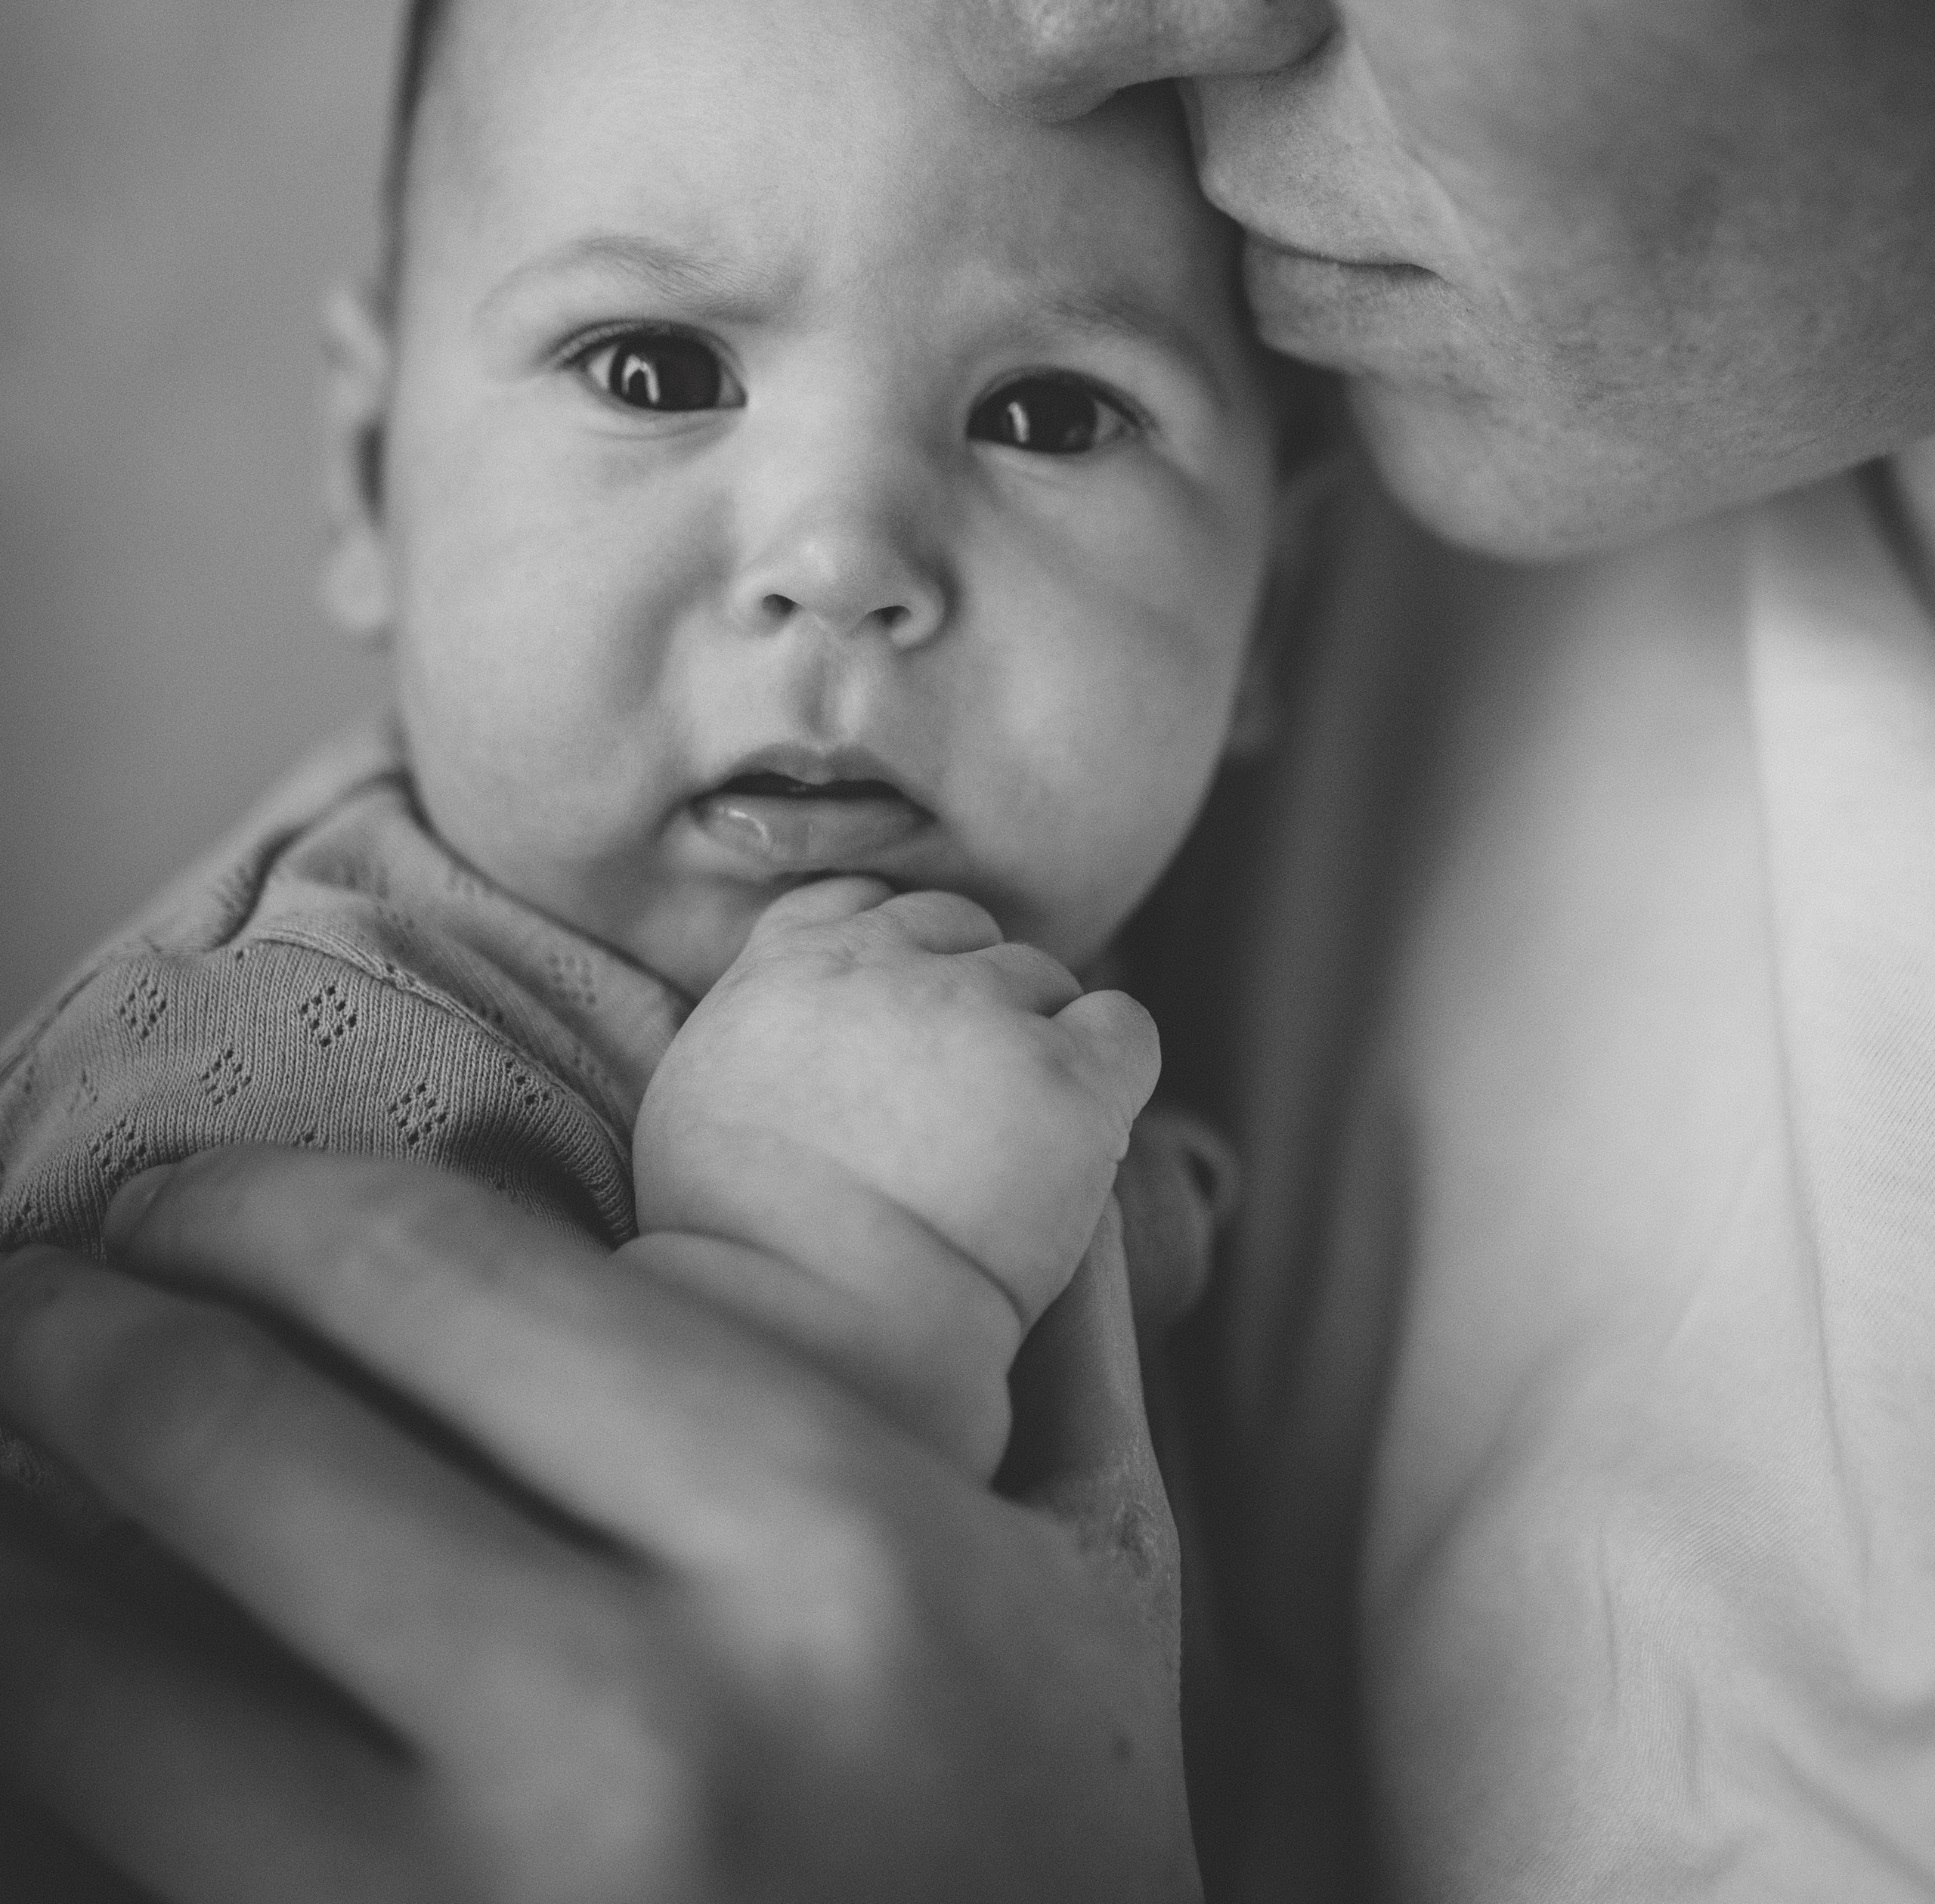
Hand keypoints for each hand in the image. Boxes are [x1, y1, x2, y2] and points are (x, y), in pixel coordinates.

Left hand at [0, 1147, 1200, 1903]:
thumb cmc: (1068, 1855)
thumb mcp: (1105, 1574)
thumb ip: (1050, 1332)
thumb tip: (1034, 1093)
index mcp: (816, 1537)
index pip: (432, 1273)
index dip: (249, 1203)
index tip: (172, 1203)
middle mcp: (629, 1729)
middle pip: (231, 1442)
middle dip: (71, 1338)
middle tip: (32, 1305)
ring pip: (92, 1691)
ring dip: (13, 1556)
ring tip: (5, 1488)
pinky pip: (108, 1878)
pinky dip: (47, 1771)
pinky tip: (59, 1697)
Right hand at [634, 875, 1161, 1327]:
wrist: (811, 1323)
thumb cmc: (740, 1245)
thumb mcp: (697, 1096)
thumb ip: (757, 1023)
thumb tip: (802, 1023)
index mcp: (788, 965)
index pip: (862, 901)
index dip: (897, 957)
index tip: (903, 1021)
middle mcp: (886, 963)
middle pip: (961, 930)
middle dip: (970, 997)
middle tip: (963, 1098)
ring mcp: (980, 1011)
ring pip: (1042, 977)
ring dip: (1036, 1041)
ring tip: (1009, 1143)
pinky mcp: (1064, 1075)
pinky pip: (1123, 1026)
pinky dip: (1112, 1068)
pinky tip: (1084, 1132)